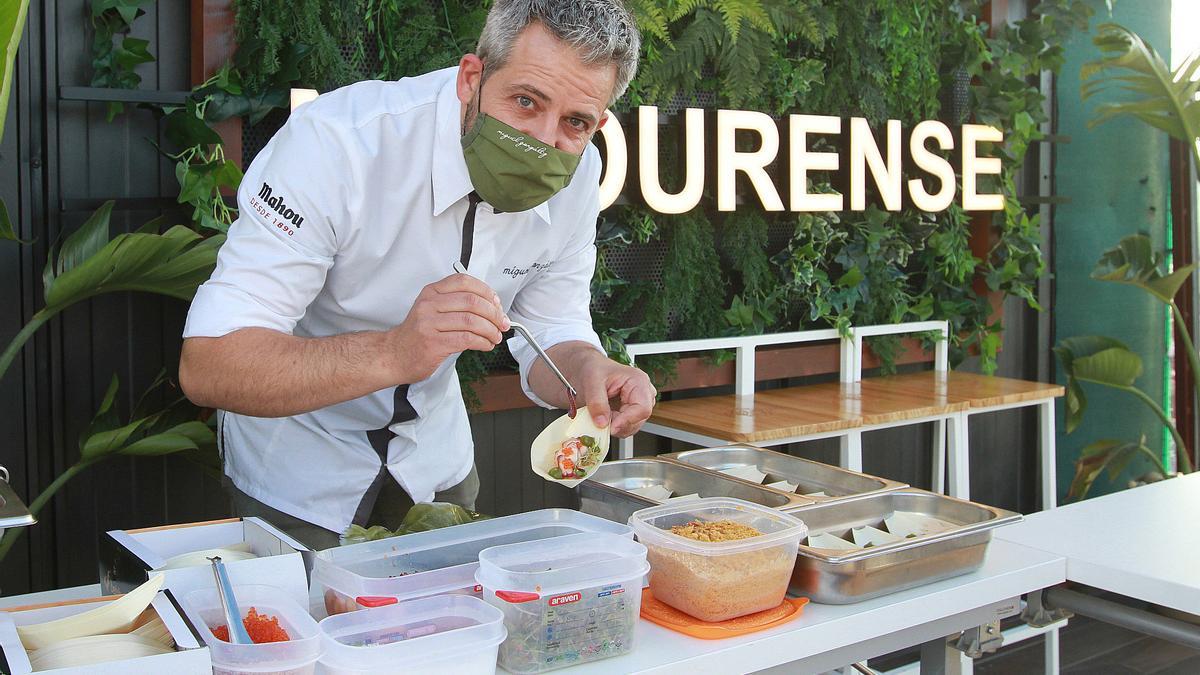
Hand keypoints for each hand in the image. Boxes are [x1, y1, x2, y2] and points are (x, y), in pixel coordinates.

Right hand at [388, 273, 509, 382]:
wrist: (394, 355)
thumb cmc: (417, 334)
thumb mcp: (432, 310)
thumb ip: (457, 304)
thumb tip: (492, 307)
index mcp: (431, 292)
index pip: (464, 281)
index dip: (486, 291)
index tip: (496, 303)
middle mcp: (429, 305)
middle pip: (472, 302)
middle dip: (494, 313)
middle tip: (502, 323)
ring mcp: (430, 324)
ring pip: (472, 321)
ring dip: (491, 330)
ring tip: (495, 336)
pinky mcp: (433, 343)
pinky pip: (467, 339)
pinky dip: (482, 342)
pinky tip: (486, 345)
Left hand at [577, 356, 656, 437]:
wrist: (591, 370)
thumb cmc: (595, 370)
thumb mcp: (592, 382)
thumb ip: (597, 402)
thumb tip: (601, 424)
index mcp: (639, 381)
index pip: (642, 408)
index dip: (627, 421)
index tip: (610, 428)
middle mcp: (644, 394)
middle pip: (638, 420)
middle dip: (618, 424)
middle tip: (600, 419)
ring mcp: (640, 405)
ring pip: (632, 427)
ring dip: (615, 426)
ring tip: (601, 414)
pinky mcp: (633, 413)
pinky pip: (626, 427)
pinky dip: (614, 426)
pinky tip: (605, 416)